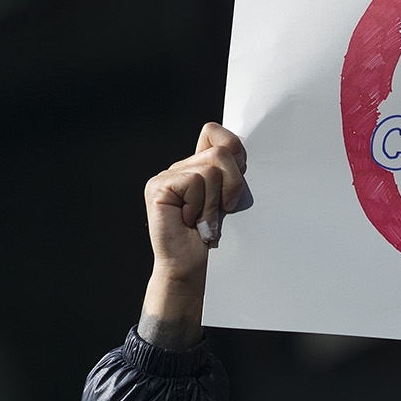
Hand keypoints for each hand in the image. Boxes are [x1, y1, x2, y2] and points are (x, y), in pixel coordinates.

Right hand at [140, 123, 246, 347]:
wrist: (194, 267)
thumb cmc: (217, 238)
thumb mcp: (231, 201)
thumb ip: (232, 175)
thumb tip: (241, 153)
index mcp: (200, 166)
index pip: (215, 133)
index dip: (234, 148)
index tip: (242, 174)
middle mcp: (182, 166)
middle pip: (220, 153)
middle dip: (233, 185)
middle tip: (226, 210)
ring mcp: (167, 175)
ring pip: (209, 170)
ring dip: (215, 203)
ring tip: (207, 221)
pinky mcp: (158, 187)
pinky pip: (193, 181)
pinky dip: (200, 205)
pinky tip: (192, 220)